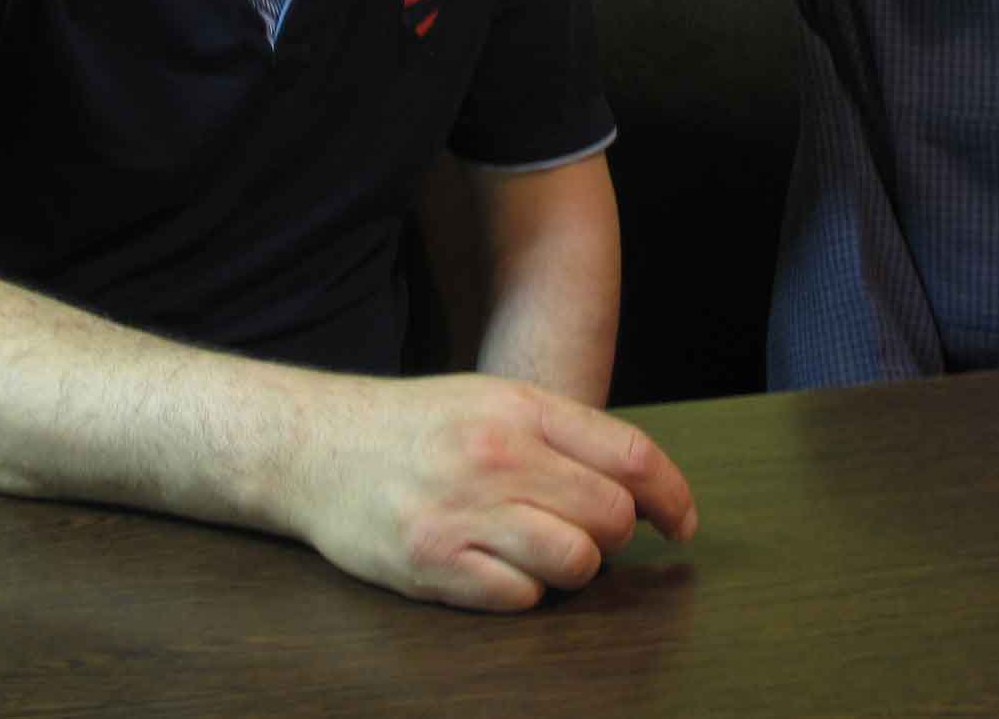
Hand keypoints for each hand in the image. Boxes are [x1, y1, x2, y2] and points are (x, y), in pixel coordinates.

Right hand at [291, 373, 697, 611]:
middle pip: (610, 516)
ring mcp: (464, 512)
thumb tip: (641, 485)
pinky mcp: (432, 564)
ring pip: (575, 563)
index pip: (630, 455)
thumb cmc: (416, 426)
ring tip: (540, 549)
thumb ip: (564, 434)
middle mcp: (497, 456)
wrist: (316, 447)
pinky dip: (522, 592)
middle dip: (613, 536)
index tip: (681, 524)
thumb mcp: (492, 400)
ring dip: (572, 567)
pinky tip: (496, 567)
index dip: (671, 496)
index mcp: (520, 408)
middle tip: (585, 531)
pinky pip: (520, 599)